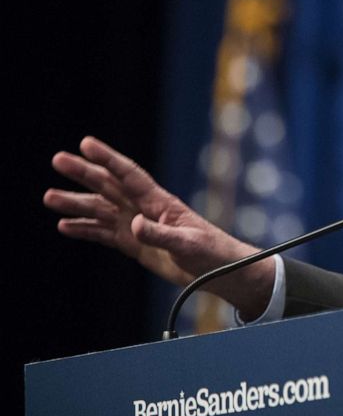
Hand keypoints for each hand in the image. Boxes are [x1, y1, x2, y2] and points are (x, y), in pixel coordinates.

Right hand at [44, 136, 274, 318]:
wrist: (221, 272)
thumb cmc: (212, 253)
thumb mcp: (187, 244)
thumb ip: (160, 234)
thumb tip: (134, 224)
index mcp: (160, 202)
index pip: (129, 175)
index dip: (108, 158)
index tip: (86, 143)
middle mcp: (145, 210)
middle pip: (109, 187)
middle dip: (84, 173)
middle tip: (58, 159)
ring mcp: (138, 227)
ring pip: (101, 210)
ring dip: (76, 204)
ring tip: (49, 197)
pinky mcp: (135, 245)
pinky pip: (104, 234)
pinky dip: (84, 230)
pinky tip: (65, 226)